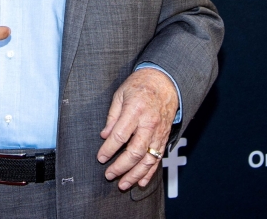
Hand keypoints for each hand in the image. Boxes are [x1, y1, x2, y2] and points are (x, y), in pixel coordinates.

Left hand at [97, 68, 178, 190]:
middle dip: (121, 166)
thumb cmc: (139, 86)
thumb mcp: (120, 94)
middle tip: (109, 175)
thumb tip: (104, 136)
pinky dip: (150, 173)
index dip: (109, 149)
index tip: (101, 158)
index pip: (120, 135)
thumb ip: (112, 117)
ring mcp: (159, 133)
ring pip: (148, 160)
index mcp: (135, 111)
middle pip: (135, 151)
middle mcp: (149, 124)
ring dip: (135, 175)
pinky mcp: (164, 138)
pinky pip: (158, 159)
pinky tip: (141, 182)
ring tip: (123, 184)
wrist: (165, 82)